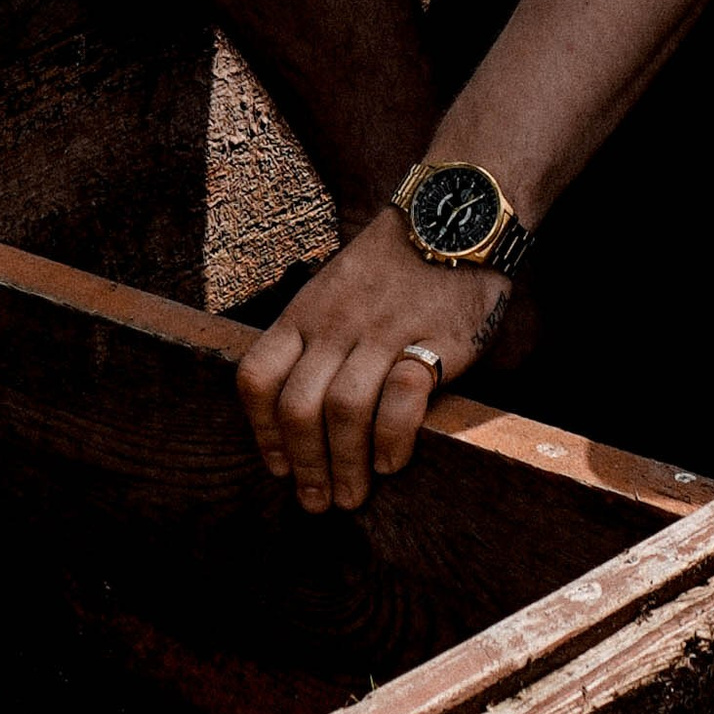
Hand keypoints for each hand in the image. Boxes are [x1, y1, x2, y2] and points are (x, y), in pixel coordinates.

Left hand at [233, 208, 511, 513]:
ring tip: (353, 494)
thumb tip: (302, 413)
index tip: (279, 467)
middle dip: (305, 466)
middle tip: (318, 501)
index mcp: (306, 311)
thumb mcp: (335, 287)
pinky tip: (393, 461)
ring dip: (345, 466)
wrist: (455, 212)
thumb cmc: (394, 261)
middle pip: (299, 407)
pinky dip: (392, 440)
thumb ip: (317, 337)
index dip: (262, 432)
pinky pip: (402, 401)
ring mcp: (384, 331)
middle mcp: (337, 323)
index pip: (257, 377)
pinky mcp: (434, 340)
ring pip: (345, 411)